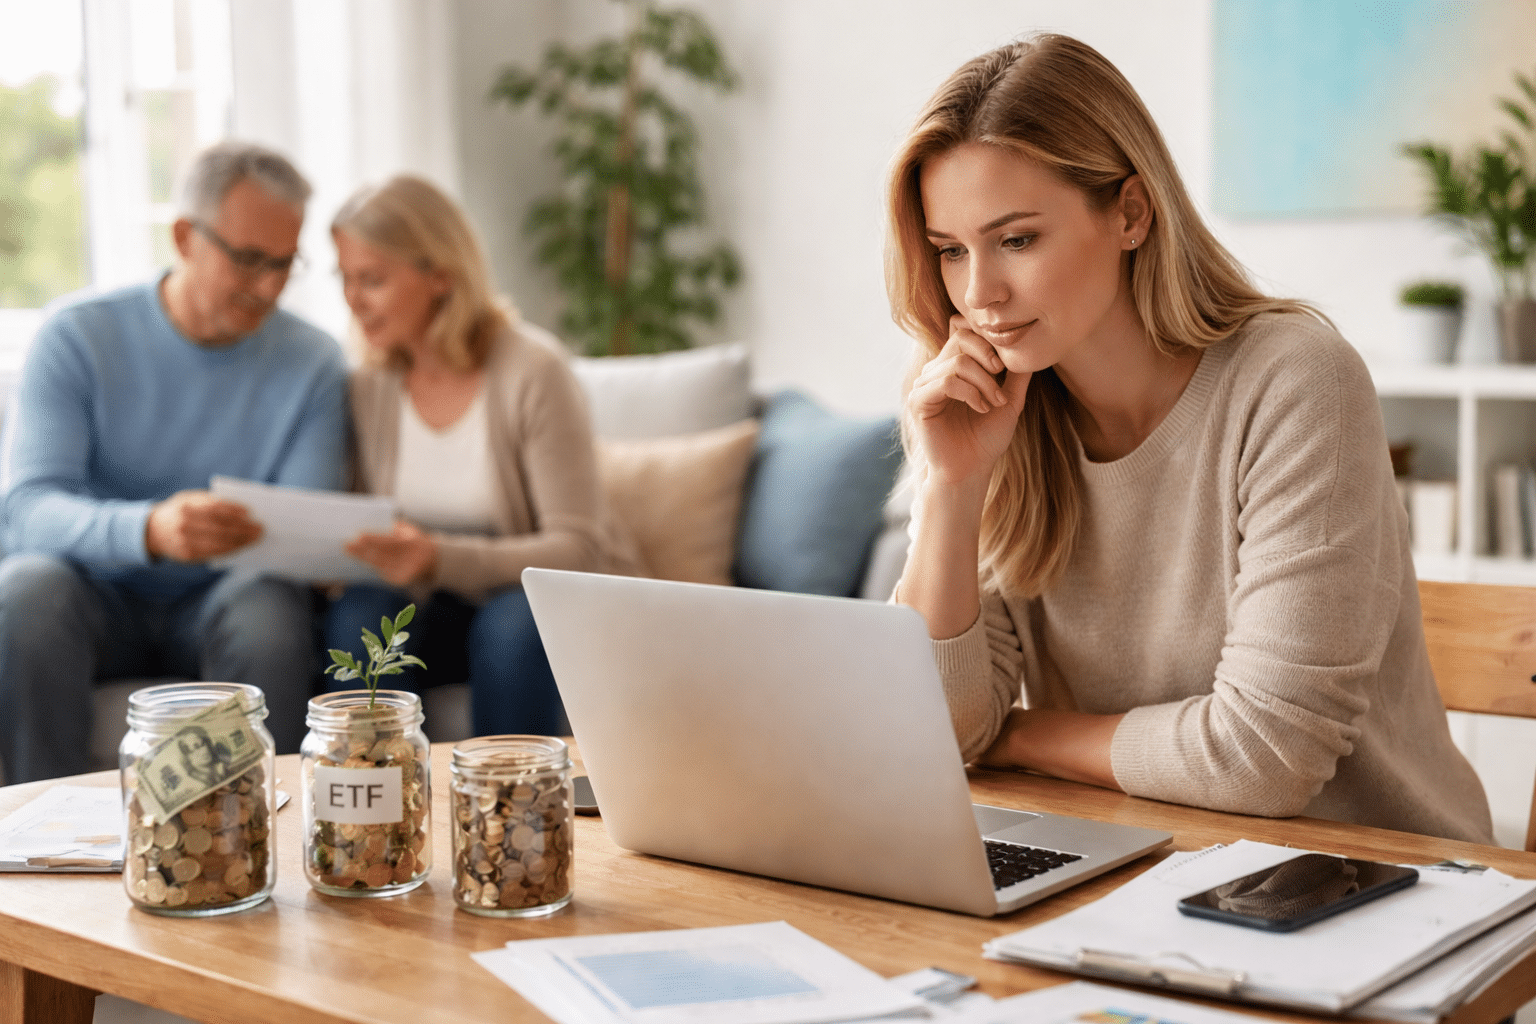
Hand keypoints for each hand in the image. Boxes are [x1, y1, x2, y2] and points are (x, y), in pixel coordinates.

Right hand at [145, 490, 262, 562]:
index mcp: (186, 505)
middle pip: (220, 527)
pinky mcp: (188, 555)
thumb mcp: (190, 499)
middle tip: (260, 529)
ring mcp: (185, 541)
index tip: (251, 513)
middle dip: (243, 529)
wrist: (153, 531)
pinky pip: (214, 553)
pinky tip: (241, 547)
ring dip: (241, 541)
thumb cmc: (181, 511)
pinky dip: (230, 550)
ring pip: (219, 542)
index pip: (215, 508)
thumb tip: (243, 510)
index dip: (234, 511)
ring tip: (255, 539)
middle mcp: (184, 523)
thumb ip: (211, 501)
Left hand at [345, 521, 437, 587]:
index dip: (374, 539)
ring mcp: (405, 571)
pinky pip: (381, 571)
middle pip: (381, 554)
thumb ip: (395, 527)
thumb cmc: (416, 541)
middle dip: (363, 550)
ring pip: (379, 564)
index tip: (359, 535)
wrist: (432, 561)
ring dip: (362, 558)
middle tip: (347, 544)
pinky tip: (358, 560)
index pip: (389, 541)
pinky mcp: (400, 581)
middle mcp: (409, 559)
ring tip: (349, 551)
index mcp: (413, 544)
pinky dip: (369, 565)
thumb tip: (373, 522)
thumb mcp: (410, 531)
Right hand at [907, 314, 1032, 484]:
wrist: (972, 469)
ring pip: (957, 363)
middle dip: (988, 358)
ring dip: (983, 382)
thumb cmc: (987, 438)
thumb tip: (1030, 350)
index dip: (986, 341)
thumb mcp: (1009, 401)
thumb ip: (1016, 375)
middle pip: (961, 340)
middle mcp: (935, 371)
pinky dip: (969, 393)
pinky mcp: (918, 401)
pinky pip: (946, 382)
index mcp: (952, 367)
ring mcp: (924, 385)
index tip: (1004, 366)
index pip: (964, 332)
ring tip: (995, 403)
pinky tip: (981, 407)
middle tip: (1002, 383)